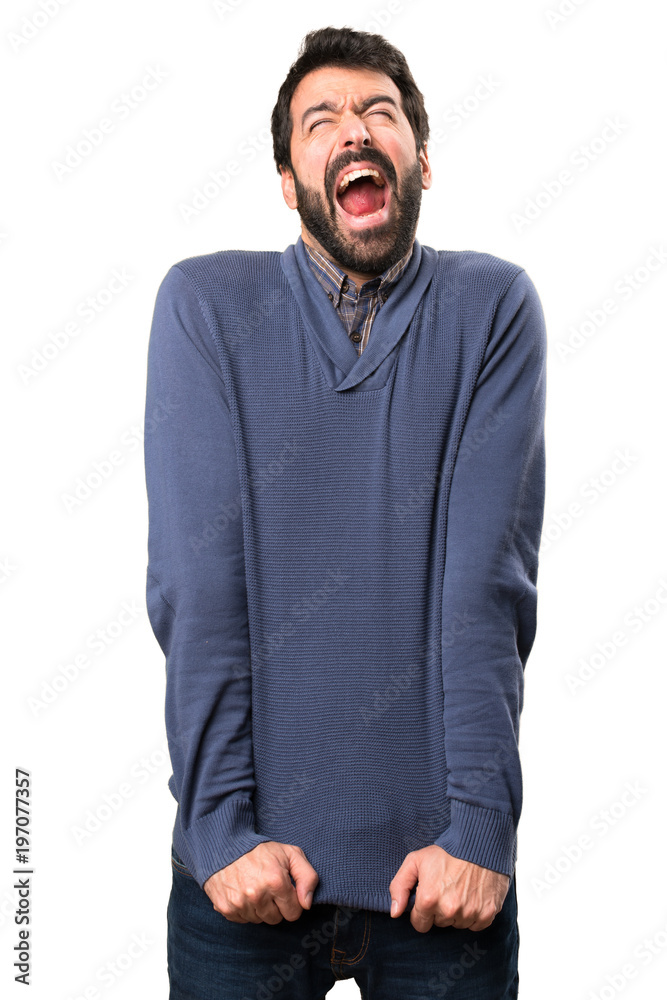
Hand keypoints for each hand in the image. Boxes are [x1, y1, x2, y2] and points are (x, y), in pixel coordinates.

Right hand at [203, 841, 318, 923]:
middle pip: (276, 919)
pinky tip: (243, 893)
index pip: (294, 913)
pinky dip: (245, 910)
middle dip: (276, 906)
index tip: (284, 890)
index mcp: (276, 881)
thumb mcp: (291, 854)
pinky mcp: (226, 908)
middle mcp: (257, 895)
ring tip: (255, 888)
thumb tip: (307, 904)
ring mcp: (240, 903)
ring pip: (259, 920)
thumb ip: (307, 877)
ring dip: (260, 908)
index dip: (292, 901)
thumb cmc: (261, 851)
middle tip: (268, 887)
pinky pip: (243, 920)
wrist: (226, 846)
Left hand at [389, 845, 509, 932]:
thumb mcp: (415, 861)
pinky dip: (474, 914)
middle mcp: (449, 911)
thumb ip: (399, 886)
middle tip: (446, 888)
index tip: (428, 897)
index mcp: (429, 899)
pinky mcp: (487, 914)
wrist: (479, 844)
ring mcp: (469, 914)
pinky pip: (476, 925)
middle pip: (439, 923)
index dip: (422, 911)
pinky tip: (473, 895)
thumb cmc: (446, 851)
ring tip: (460, 889)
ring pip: (457, 924)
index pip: (419, 924)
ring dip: (457, 912)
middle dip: (439, 910)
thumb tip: (395, 912)